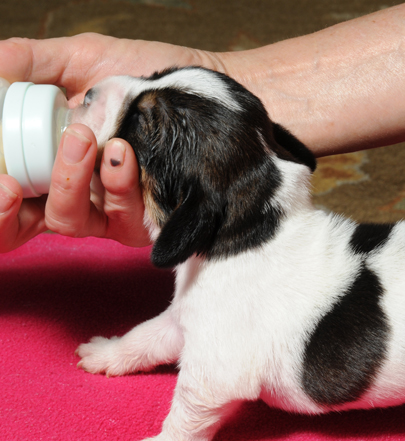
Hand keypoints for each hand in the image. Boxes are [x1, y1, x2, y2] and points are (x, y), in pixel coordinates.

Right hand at [0, 34, 224, 251]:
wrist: (195, 83)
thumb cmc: (137, 74)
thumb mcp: (79, 60)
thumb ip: (31, 64)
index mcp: (42, 164)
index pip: (5, 201)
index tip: (0, 181)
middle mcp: (71, 193)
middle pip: (21, 226)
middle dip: (7, 210)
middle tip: (10, 183)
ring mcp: (109, 210)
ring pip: (71, 222)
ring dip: (69, 182)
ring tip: (87, 138)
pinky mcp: (147, 217)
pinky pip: (123, 218)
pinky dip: (117, 186)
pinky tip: (123, 153)